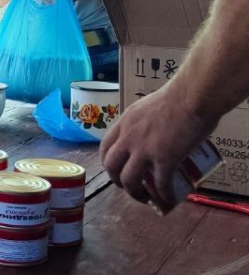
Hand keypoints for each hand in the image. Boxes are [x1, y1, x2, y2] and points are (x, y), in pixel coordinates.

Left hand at [100, 84, 216, 212]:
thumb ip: (146, 122)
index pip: (105, 146)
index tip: (116, 170)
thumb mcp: (149, 107)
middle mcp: (128, 136)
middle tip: (129, 187)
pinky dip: (164, 196)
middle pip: (111, 166)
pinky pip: (160, 184)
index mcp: (124, 122)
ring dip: (136, 194)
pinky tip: (169, 200)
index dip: (108, 163)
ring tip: (146, 199)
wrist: (192, 96)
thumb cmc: (178, 96)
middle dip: (117, 181)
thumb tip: (155, 134)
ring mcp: (144, 149)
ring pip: (129, 179)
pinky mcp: (164, 159)